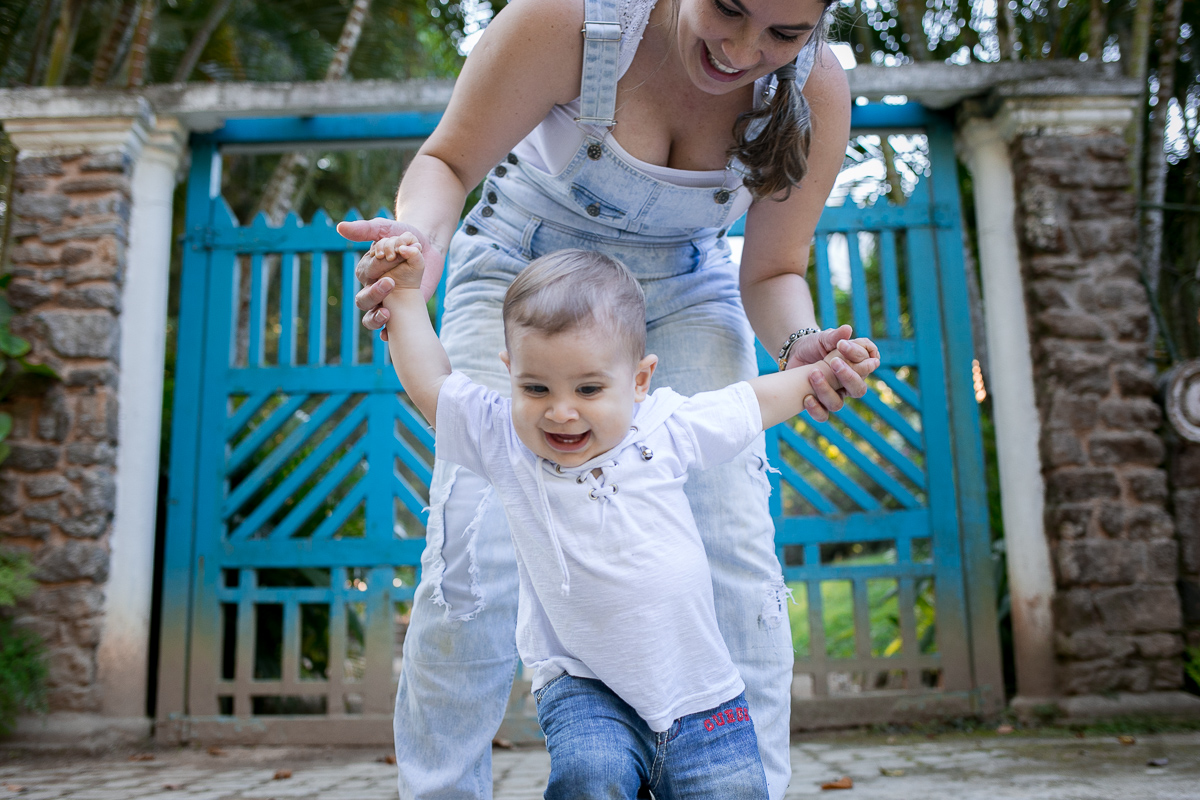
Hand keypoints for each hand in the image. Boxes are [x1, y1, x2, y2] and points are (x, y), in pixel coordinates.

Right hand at [336, 217, 444, 339]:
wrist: (427, 247)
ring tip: (387, 312)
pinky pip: (388, 329)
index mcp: (367, 270)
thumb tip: (340, 227)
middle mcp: (373, 288)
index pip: (366, 272)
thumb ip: (366, 230)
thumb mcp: (387, 230)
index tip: (392, 254)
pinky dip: (386, 333)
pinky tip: (388, 334)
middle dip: (375, 292)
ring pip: (369, 318)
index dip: (377, 266)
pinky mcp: (401, 312)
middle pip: (363, 299)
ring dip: (375, 317)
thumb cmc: (404, 237)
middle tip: (391, 282)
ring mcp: (386, 302)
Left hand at [786, 324, 880, 421]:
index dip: (858, 355)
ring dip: (826, 390)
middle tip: (834, 362)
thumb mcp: (824, 338)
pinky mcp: (819, 404)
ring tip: (813, 373)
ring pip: (838, 403)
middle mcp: (848, 383)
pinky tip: (807, 398)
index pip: (869, 363)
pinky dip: (816, 409)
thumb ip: (835, 336)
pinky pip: (822, 415)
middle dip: (848, 376)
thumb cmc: (815, 344)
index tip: (841, 345)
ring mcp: (834, 395)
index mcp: (857, 365)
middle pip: (859, 389)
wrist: (794, 354)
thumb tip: (847, 329)